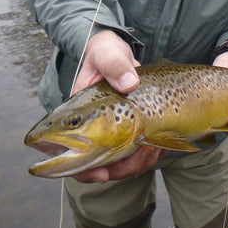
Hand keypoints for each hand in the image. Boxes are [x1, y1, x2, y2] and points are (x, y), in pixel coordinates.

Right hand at [70, 30, 166, 181]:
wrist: (120, 55)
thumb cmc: (105, 53)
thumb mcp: (107, 53)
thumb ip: (114, 64)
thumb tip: (128, 82)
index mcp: (77, 115)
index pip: (69, 156)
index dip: (83, 171)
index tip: (102, 174)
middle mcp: (90, 129)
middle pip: (97, 167)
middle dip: (121, 167)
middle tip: (142, 153)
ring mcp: (109, 133)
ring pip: (120, 165)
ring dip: (139, 161)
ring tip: (154, 145)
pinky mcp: (128, 132)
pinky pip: (135, 156)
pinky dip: (149, 154)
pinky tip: (159, 142)